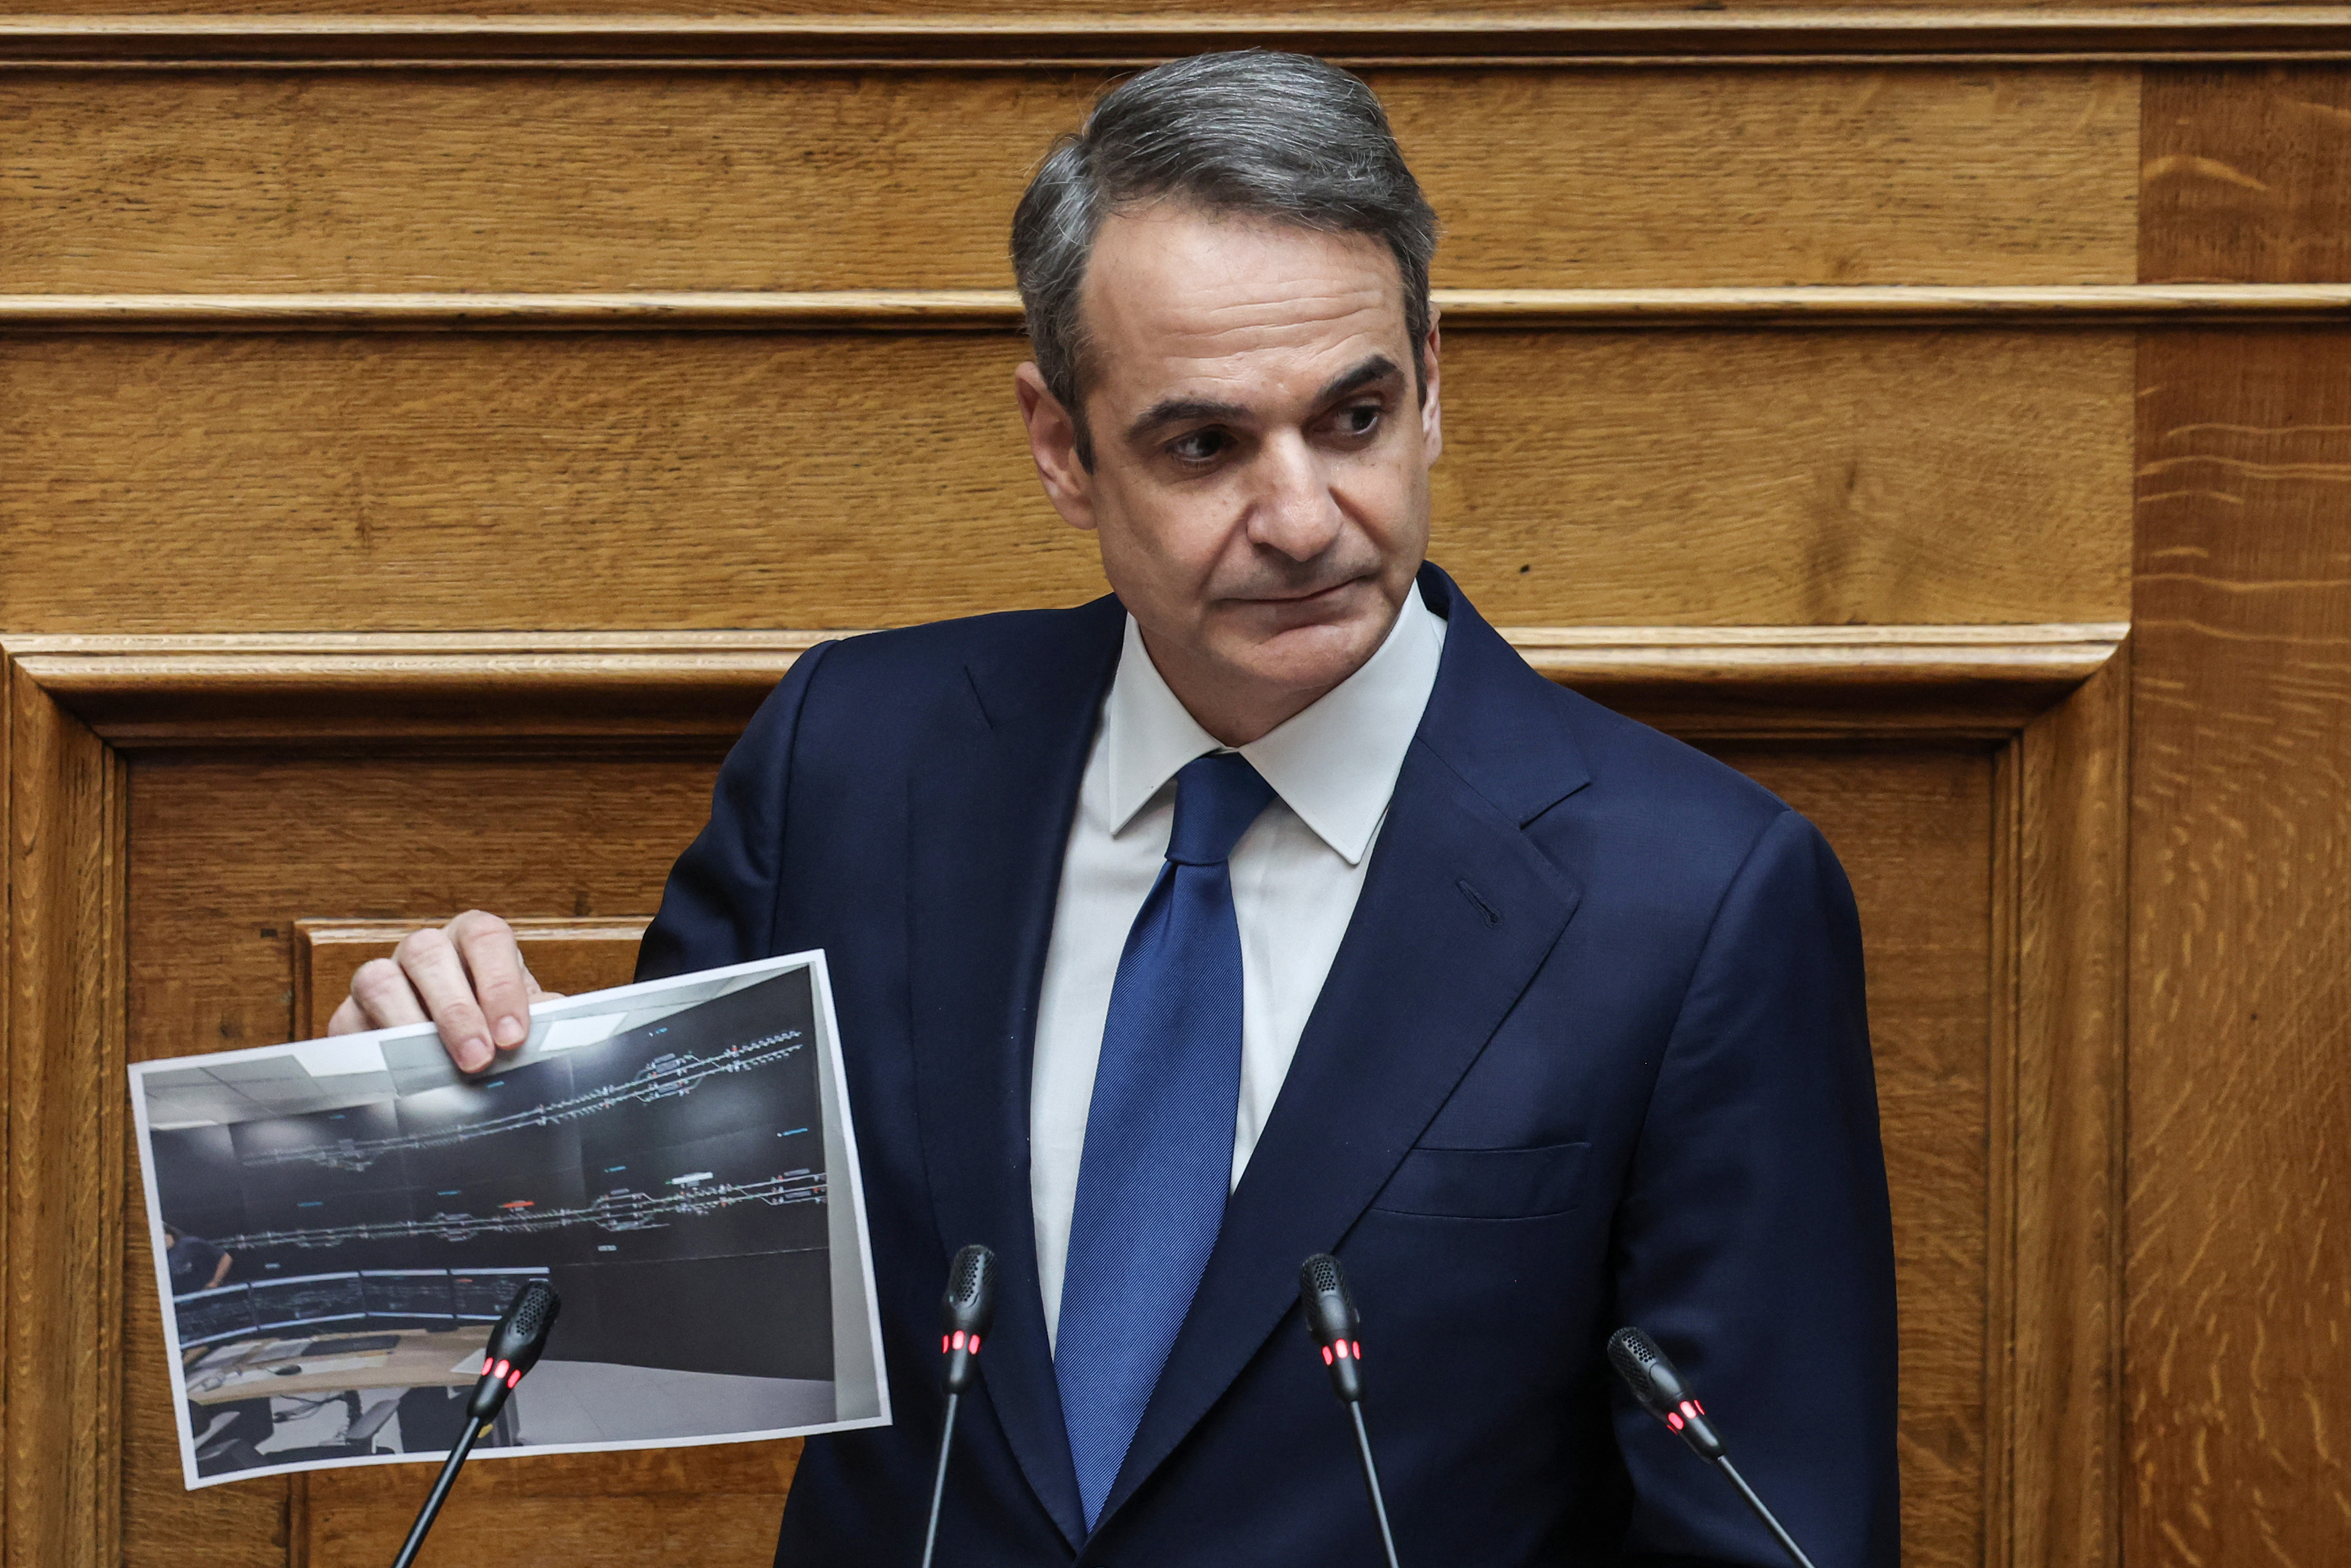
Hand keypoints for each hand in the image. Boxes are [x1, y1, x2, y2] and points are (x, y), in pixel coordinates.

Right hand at [326, 911, 562, 1072]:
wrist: (444, 1059)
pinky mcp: (349, 1015)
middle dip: (455, 1010)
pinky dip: (372, 1051)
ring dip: (409, 1026)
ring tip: (434, 1068)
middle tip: (478, 1058)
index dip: (500, 984)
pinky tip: (397, 1077)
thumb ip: (538, 1020)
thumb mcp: (518, 1021)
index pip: (485, 937)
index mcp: (472, 939)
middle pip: (429, 955)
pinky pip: (349, 1023)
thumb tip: (557, 1025)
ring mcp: (381, 977)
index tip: (513, 1036)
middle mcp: (424, 950)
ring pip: (379, 981)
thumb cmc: (492, 1030)